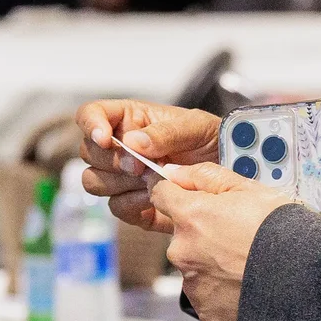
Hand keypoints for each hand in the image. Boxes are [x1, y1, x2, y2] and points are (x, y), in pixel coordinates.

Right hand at [73, 100, 222, 231]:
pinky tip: (154, 199)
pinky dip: (133, 204)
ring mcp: (123, 177)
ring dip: (118, 183)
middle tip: (140, 166)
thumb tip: (133, 142)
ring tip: (150, 181)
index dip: (91, 125)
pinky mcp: (133, 205)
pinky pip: (116, 207)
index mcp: (129, 119)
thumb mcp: (196, 127)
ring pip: (93, 181)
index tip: (105, 139)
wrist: (231, 173)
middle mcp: (120, 147)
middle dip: (112, 161)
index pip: (91, 114)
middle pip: (88, 152)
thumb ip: (164, 132)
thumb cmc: (212, 141)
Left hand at [147, 162, 291, 320]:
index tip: (189, 197)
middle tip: (237, 237)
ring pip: (194, 266)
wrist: (307, 283)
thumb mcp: (251, 190)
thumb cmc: (283, 232)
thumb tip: (173, 171)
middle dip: (202, 233)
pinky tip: (246, 286)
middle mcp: (183, 252)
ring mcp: (193, 285)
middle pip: (180, 235)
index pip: (161, 195)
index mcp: (190, 217)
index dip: (176, 193)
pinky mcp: (206, 312)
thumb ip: (206, 177)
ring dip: (212, 264)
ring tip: (246, 265)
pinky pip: (208, 295)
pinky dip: (222, 291)